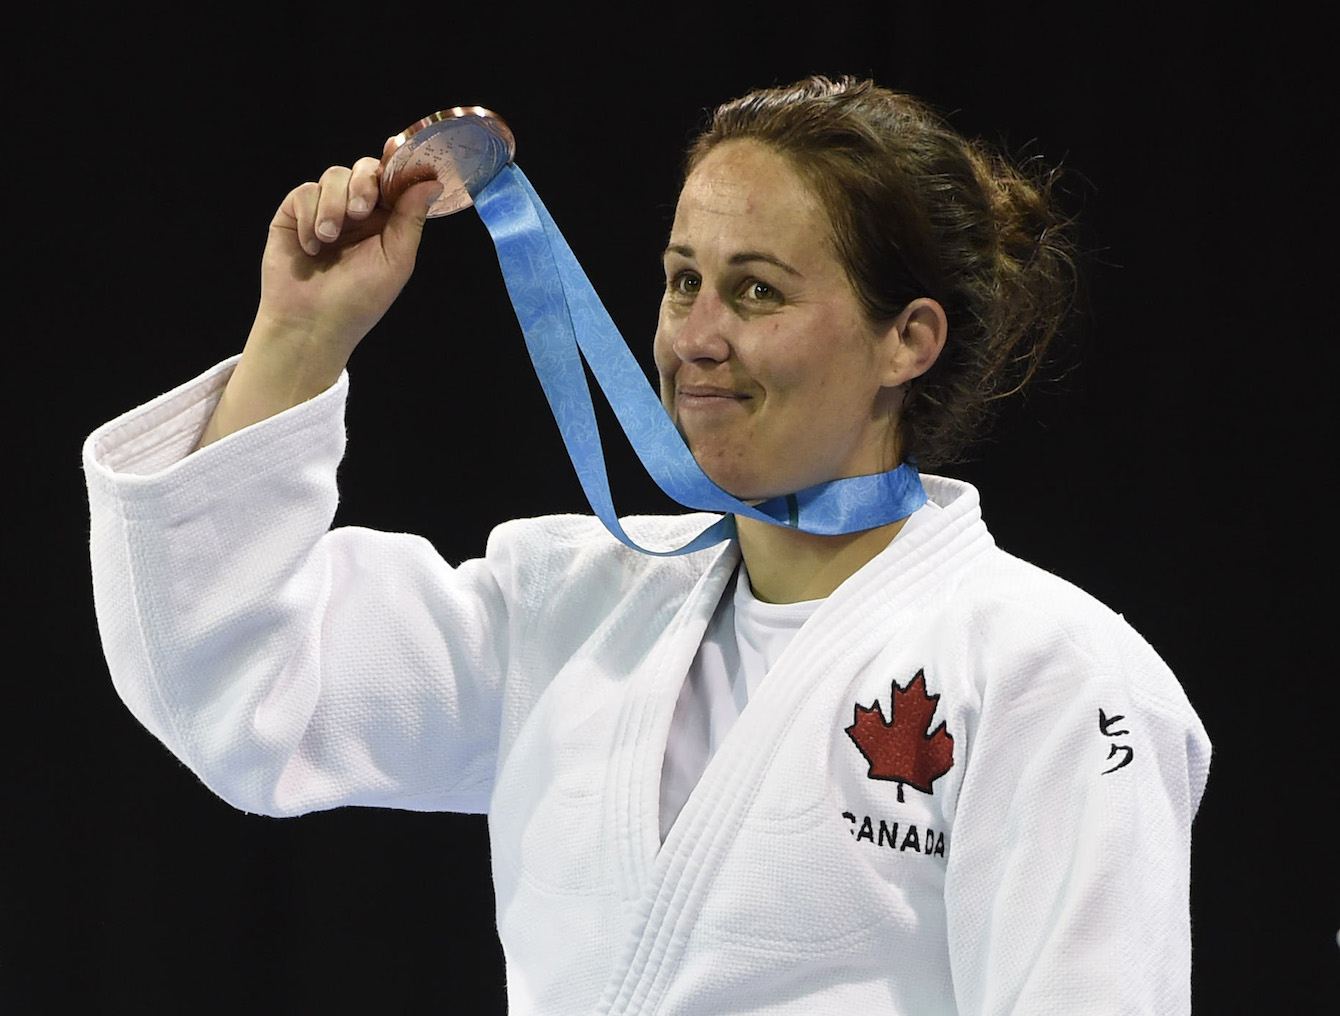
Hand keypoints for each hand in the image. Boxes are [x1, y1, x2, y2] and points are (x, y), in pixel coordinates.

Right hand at [250, 136, 444, 364]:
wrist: (312, 322)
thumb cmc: (359, 300)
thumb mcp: (396, 260)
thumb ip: (411, 218)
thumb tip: (432, 181)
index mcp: (387, 221)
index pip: (394, 180)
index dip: (397, 161)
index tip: (396, 147)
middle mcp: (357, 211)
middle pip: (364, 169)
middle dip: (363, 183)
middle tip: (360, 210)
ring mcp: (325, 209)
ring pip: (332, 175)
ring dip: (333, 204)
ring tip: (329, 238)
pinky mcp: (294, 213)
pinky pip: (304, 192)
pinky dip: (309, 216)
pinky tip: (311, 245)